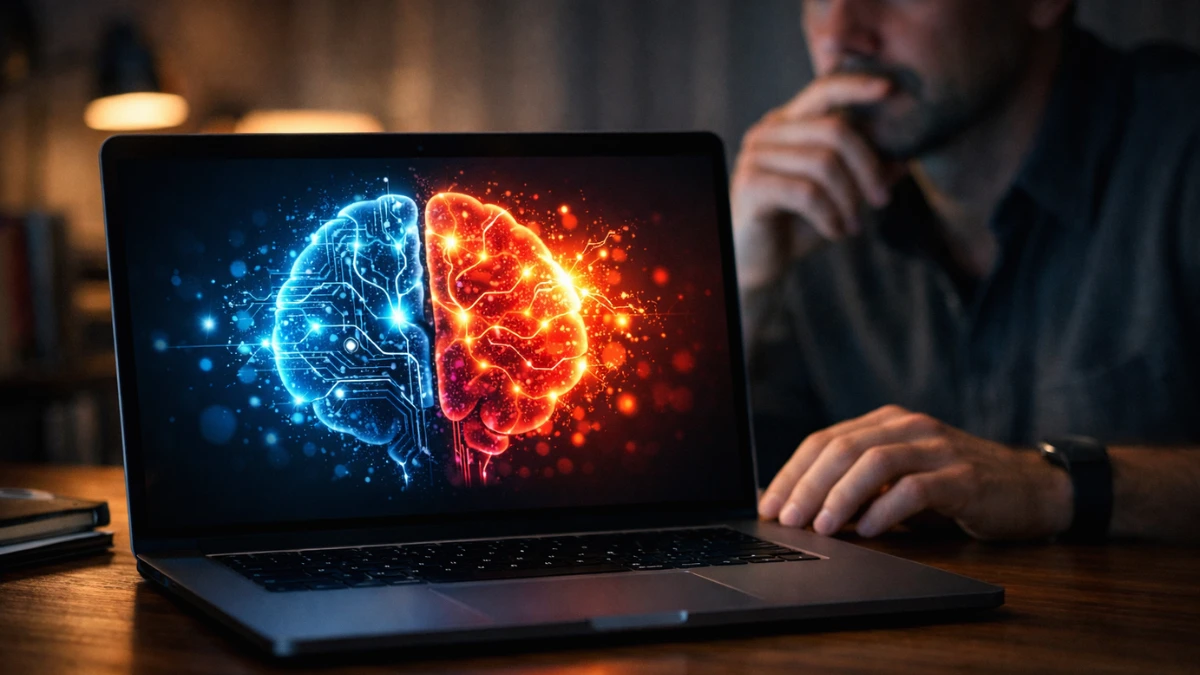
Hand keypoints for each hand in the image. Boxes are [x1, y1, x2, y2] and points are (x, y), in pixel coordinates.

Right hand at [731, 74, 900, 288]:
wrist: (757, 262)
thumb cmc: (797, 225)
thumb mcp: (840, 196)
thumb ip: (866, 173)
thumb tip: (906, 157)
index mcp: (788, 124)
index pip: (824, 90)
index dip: (857, 86)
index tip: (891, 89)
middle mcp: (768, 132)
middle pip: (834, 129)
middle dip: (868, 167)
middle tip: (882, 201)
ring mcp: (756, 156)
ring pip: (823, 163)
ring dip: (849, 200)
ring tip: (854, 226)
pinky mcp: (751, 185)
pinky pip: (806, 192)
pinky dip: (829, 215)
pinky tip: (834, 232)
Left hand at [757, 405, 1074, 539]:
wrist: (1031, 490)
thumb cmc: (955, 488)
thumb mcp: (900, 481)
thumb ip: (858, 487)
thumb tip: (800, 510)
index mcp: (885, 422)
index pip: (823, 440)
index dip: (792, 473)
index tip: (768, 504)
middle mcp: (908, 427)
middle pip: (842, 448)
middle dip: (807, 486)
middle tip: (786, 519)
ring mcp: (937, 448)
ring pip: (874, 462)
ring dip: (840, 496)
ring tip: (820, 527)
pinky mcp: (964, 477)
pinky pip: (916, 489)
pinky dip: (886, 510)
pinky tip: (868, 531)